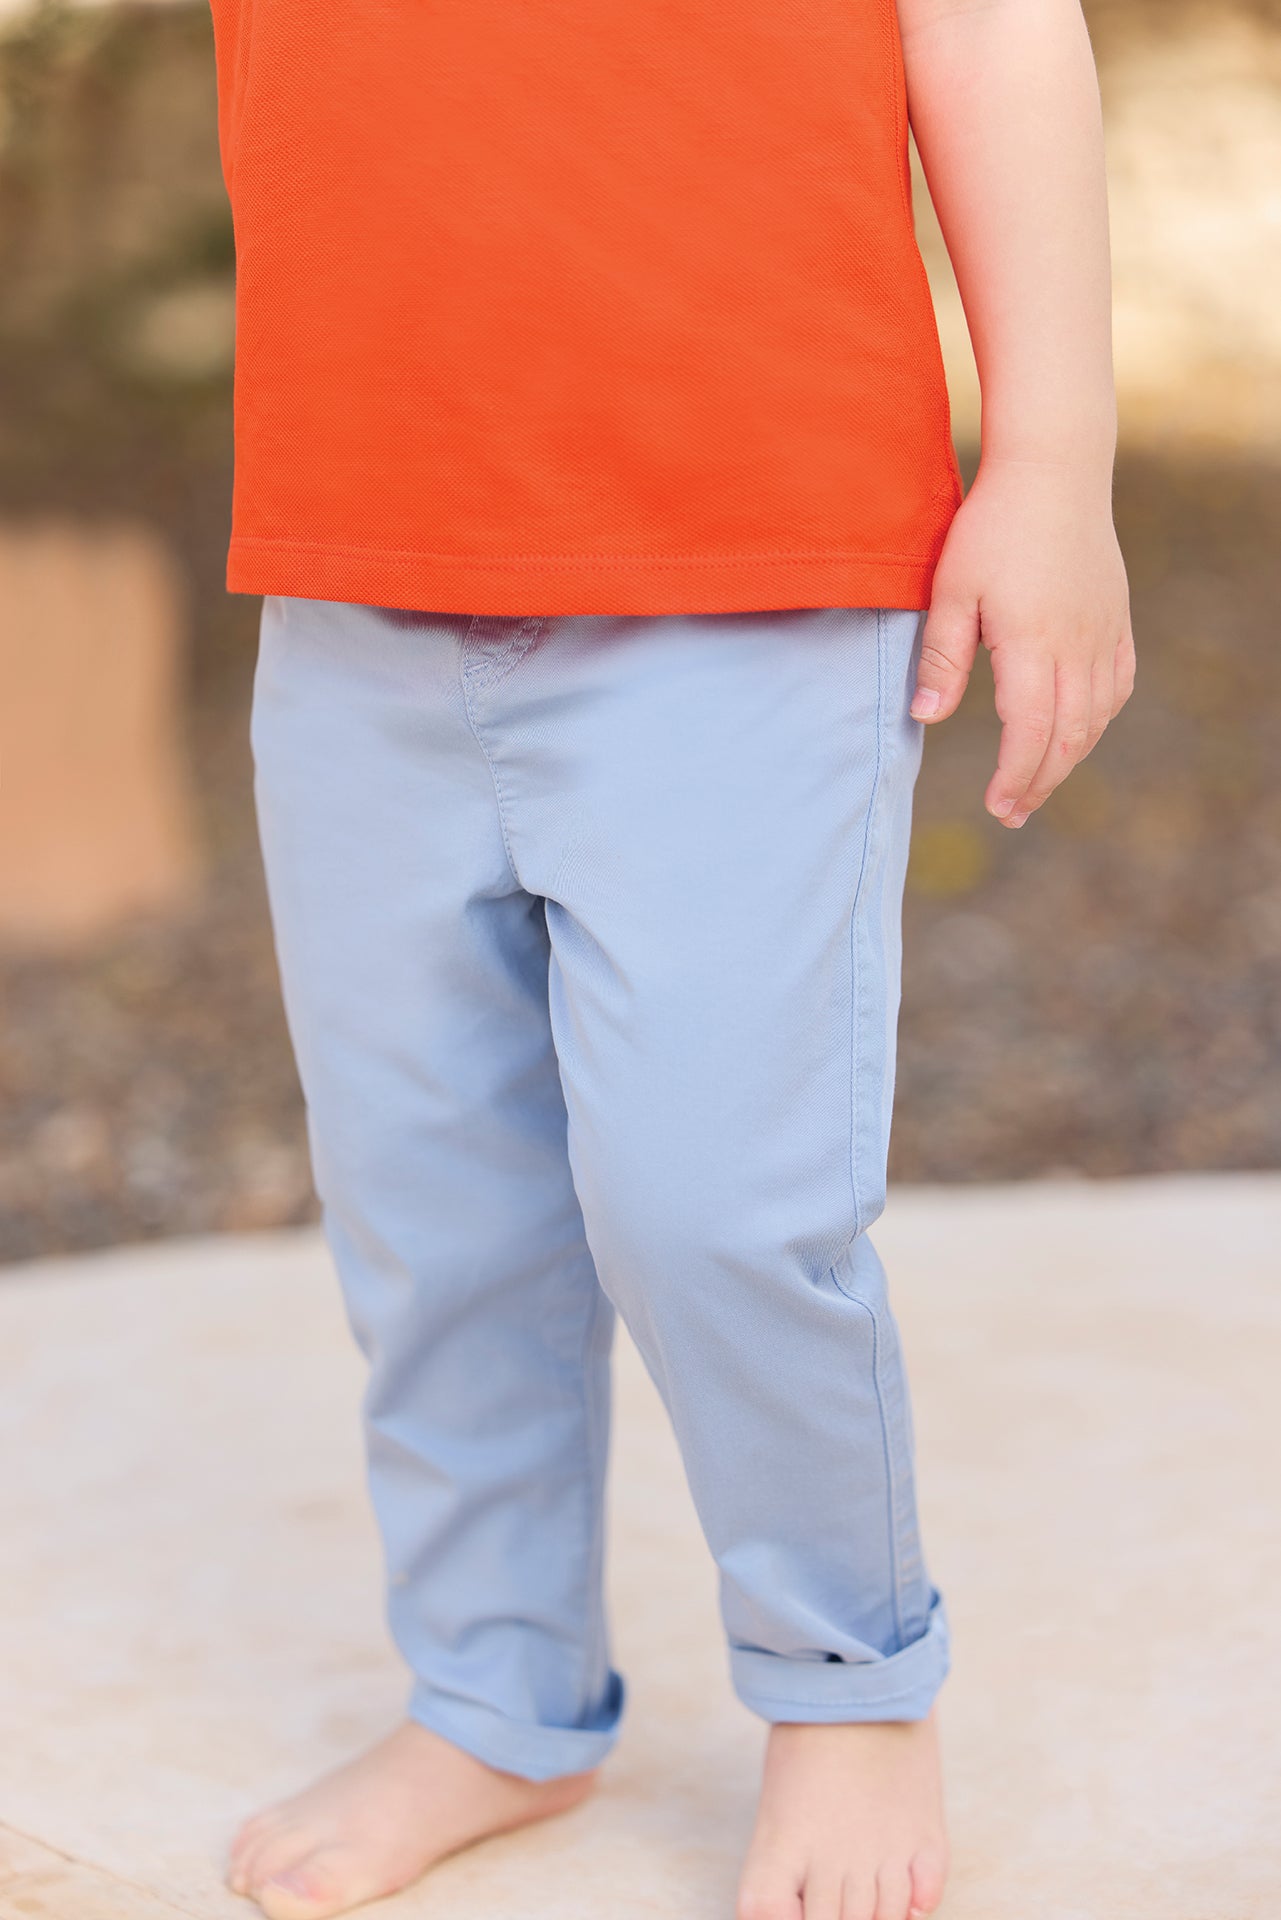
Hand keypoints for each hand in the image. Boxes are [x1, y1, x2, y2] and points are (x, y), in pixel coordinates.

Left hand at [909, 457, 1135, 826]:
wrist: (1054, 470)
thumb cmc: (992, 526)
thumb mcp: (951, 589)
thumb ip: (942, 657)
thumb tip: (926, 718)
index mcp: (1034, 643)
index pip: (1031, 731)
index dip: (1015, 775)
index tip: (997, 805)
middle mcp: (1078, 645)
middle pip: (1068, 736)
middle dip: (1040, 781)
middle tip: (1012, 812)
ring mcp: (1103, 632)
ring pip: (1096, 717)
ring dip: (1069, 758)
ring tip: (1038, 784)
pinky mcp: (1116, 618)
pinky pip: (1117, 685)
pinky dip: (1099, 719)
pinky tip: (1078, 733)